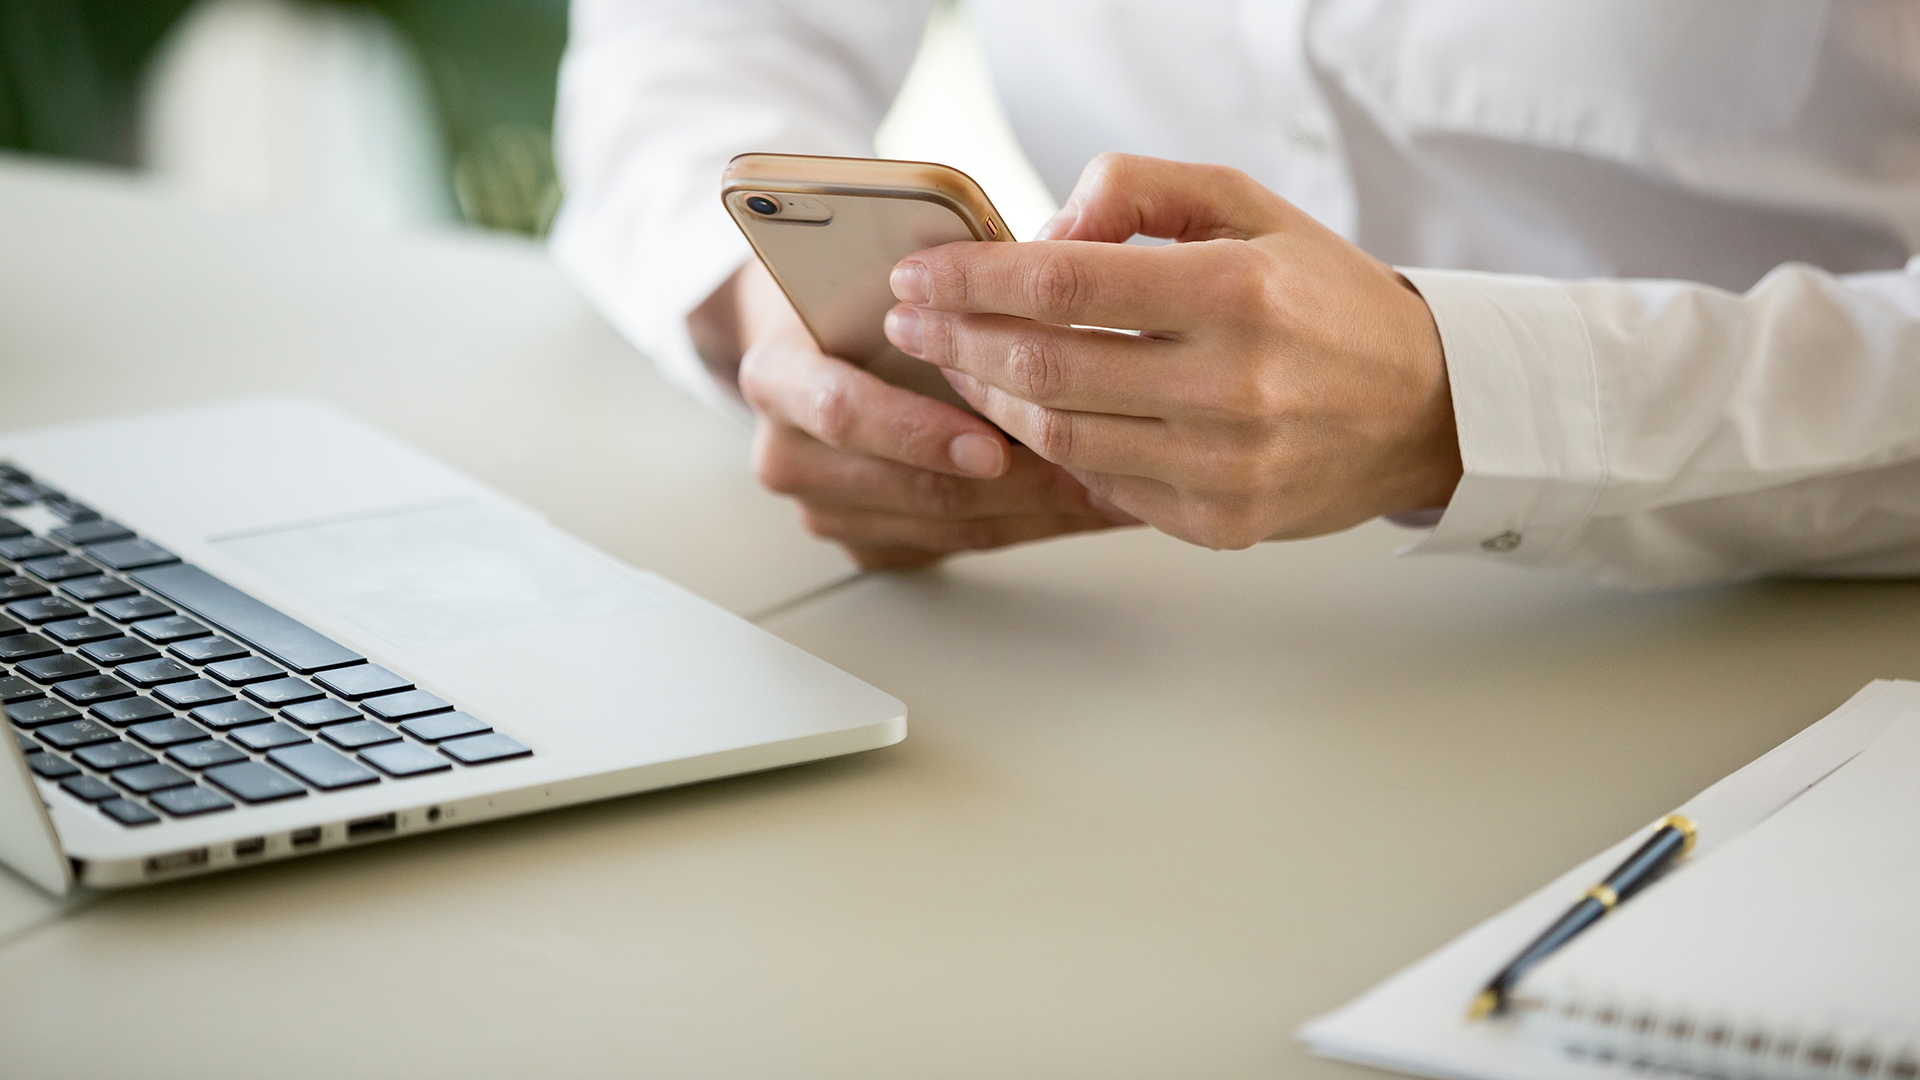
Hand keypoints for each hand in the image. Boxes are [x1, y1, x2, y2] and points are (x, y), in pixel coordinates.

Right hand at [705, 262, 1133, 568]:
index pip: (843, 411)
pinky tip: (1078, 505)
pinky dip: (1025, 526)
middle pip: (910, 485)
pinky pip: (953, 547)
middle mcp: (788, 451)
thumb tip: (1055, 255)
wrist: (811, 341)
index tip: (993, 442)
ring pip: (945, 526)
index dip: (920, 430)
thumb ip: (949, 268)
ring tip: (1110, 487)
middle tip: (1091, 469)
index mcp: (778, 372)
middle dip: (1013, 483)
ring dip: (1036, 511)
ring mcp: (823, 506)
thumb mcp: (880, 260)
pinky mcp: (861, 542)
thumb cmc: (855, 292)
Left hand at [882, 153, 1461, 549]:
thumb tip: (1044, 232)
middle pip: (1043, 371)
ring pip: (1058, 438)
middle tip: (913, 318)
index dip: (972, 280)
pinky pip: (1101, 485)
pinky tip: (1025, 414)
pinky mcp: (1218, 524)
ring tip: (957, 359)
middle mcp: (1232, 385)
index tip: (919, 274)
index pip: (1063, 285)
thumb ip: (1137, 190)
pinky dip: (1050, 449)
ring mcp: (1224, 466)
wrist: (1424, 406)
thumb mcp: (1247, 205)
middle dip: (955, 340)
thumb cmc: (1325, 297)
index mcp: (1238, 291)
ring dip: (987, 399)